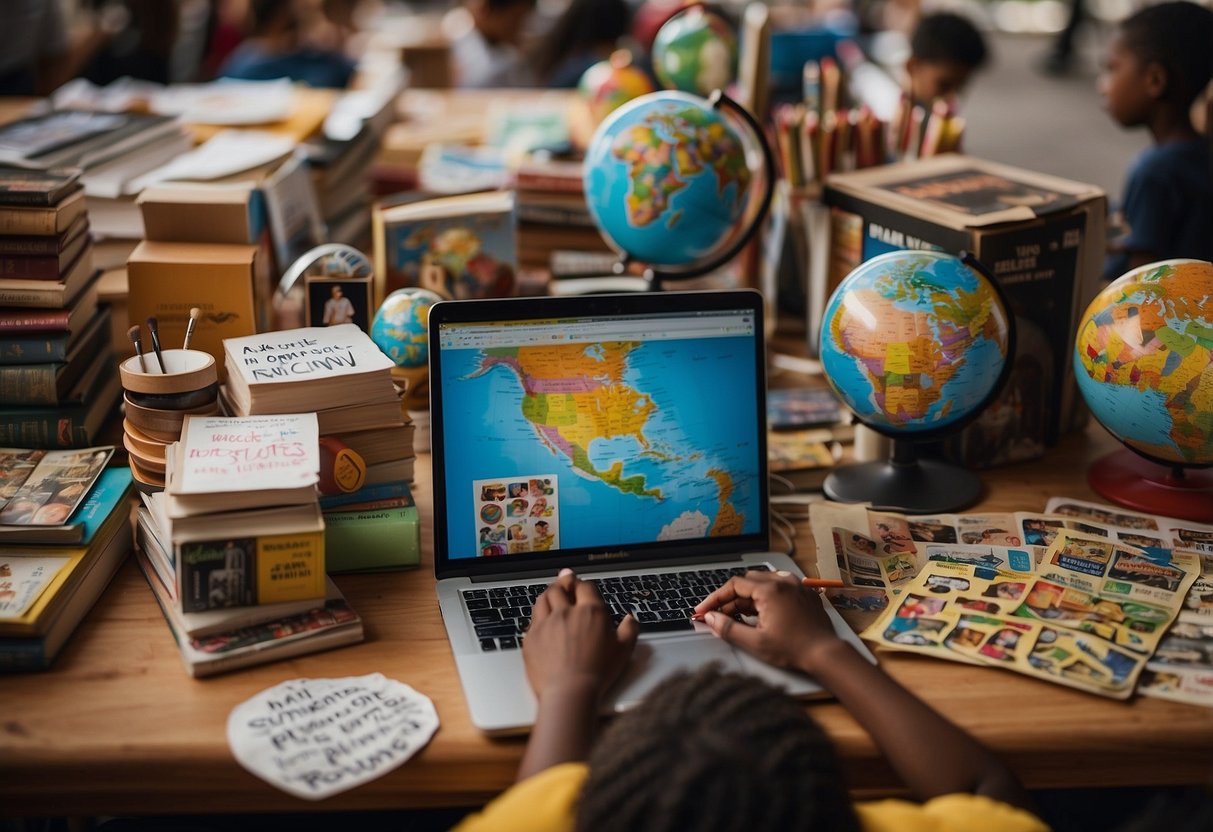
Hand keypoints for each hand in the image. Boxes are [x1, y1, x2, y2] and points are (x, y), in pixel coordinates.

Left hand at [523, 569, 638, 701]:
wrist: (569, 692)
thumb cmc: (598, 673)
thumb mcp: (623, 650)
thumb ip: (629, 629)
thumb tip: (630, 618)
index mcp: (590, 612)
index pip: (585, 586)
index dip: (583, 583)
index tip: (582, 584)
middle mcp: (566, 613)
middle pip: (560, 588)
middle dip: (563, 582)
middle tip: (565, 579)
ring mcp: (546, 623)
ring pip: (543, 599)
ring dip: (548, 593)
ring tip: (552, 593)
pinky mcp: (531, 637)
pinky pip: (532, 618)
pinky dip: (538, 614)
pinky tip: (541, 617)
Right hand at [693, 570, 844, 673]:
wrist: (825, 653)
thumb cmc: (794, 649)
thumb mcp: (755, 643)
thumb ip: (728, 628)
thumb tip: (711, 619)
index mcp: (769, 590)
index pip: (733, 585)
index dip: (715, 599)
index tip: (704, 611)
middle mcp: (783, 582)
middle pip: (747, 582)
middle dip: (730, 598)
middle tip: (720, 616)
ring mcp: (796, 585)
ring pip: (763, 582)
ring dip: (748, 596)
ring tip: (740, 616)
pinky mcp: (804, 592)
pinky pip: (779, 586)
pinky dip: (765, 595)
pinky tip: (762, 613)